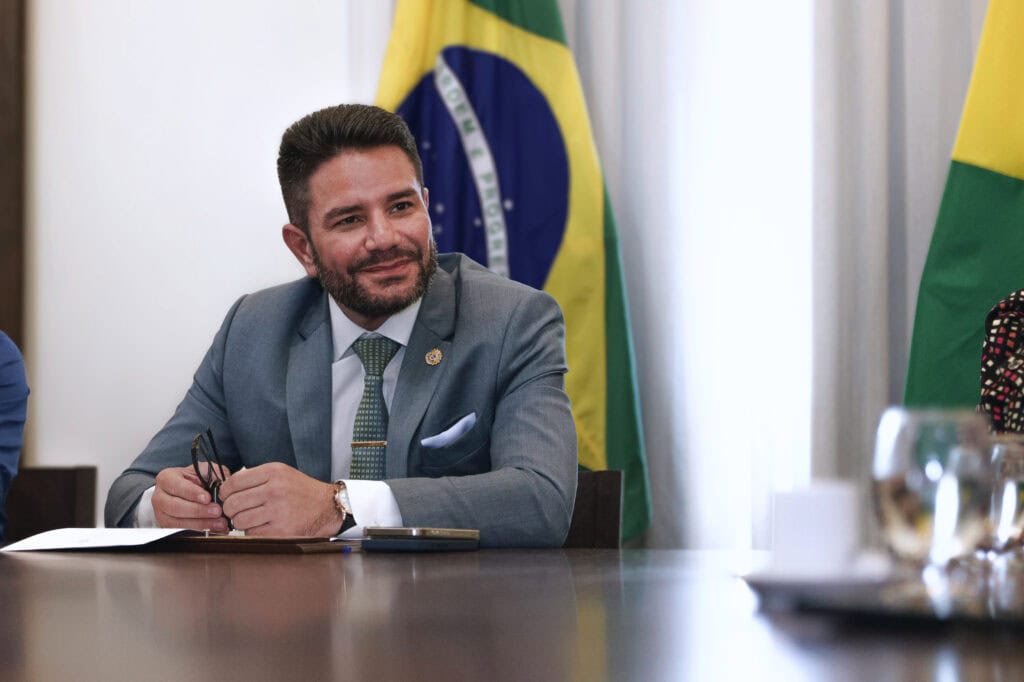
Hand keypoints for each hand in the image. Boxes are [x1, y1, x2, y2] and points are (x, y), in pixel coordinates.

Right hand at [152, 465, 230, 532]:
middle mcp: (160, 497)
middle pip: (176, 507)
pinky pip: (182, 532)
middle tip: (217, 511)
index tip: (208, 498)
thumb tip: (223, 484)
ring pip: (178, 522)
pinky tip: (215, 529)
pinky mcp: (167, 527)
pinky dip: (201, 532)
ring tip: (220, 523)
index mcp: (166, 478)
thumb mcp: (203, 471)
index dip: (193, 493)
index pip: (177, 486)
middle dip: (199, 511)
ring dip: (201, 524)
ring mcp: (161, 514)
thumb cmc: (193, 480)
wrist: (183, 491)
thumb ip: (213, 474)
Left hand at [218, 462, 340, 536]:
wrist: (327, 507)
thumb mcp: (281, 473)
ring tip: (252, 519)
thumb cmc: (301, 491)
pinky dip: (253, 532)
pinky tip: (262, 526)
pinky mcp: (281, 530)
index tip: (226, 496)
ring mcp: (278, 511)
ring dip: (241, 522)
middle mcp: (275, 490)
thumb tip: (226, 490)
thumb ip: (255, 478)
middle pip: (233, 503)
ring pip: (239, 520)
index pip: (234, 482)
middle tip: (237, 510)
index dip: (224, 492)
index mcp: (274, 472)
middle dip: (230, 509)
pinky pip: (252, 533)